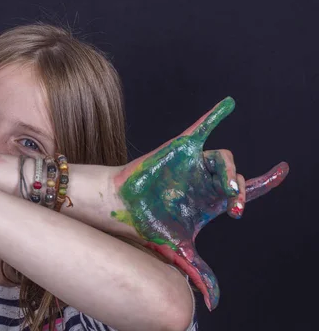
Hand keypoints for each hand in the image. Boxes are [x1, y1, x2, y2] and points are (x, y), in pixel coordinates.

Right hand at [111, 97, 288, 310]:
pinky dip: (215, 115)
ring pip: (224, 158)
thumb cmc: (149, 224)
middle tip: (236, 207)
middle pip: (238, 177)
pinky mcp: (181, 148)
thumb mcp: (181, 250)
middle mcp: (205, 180)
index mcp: (211, 200)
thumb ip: (200, 271)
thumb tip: (214, 301)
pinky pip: (202, 128)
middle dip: (243, 190)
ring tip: (227, 189)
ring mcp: (194, 163)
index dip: (267, 181)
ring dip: (231, 172)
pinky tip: (229, 105)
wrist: (123, 207)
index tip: (284, 170)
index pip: (246, 190)